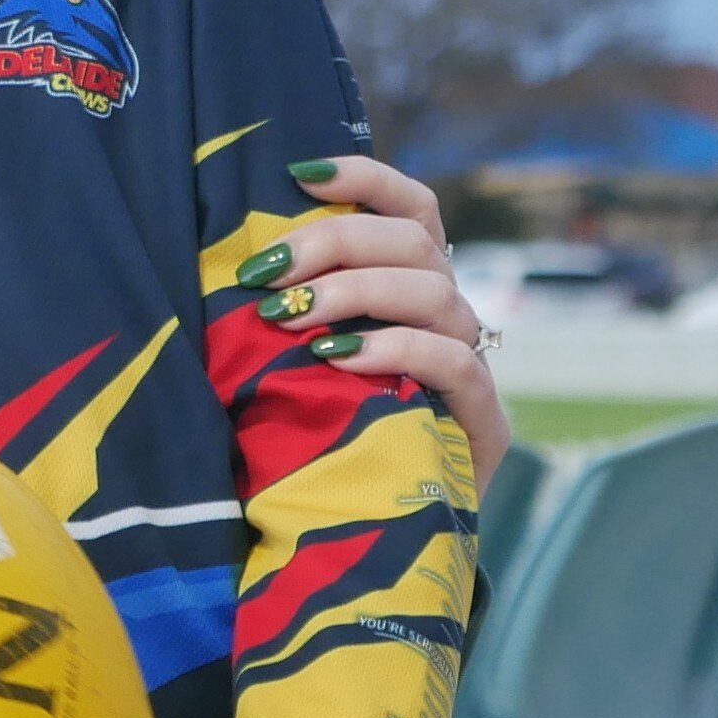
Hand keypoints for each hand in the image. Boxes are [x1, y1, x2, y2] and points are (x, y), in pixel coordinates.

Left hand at [256, 153, 510, 484]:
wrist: (369, 543)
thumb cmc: (319, 443)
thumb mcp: (296, 367)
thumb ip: (290, 312)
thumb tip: (236, 264)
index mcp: (410, 292)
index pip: (413, 210)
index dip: (367, 178)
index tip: (299, 174)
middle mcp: (449, 318)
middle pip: (416, 242)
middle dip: (335, 244)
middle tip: (266, 272)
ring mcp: (470, 367)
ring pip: (435, 293)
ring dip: (353, 294)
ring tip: (289, 319)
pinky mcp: (481, 422)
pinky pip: (452, 362)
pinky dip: (392, 350)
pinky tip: (338, 359)